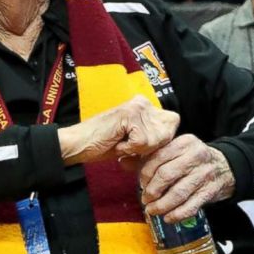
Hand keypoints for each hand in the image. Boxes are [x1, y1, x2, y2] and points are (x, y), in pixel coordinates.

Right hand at [58, 95, 178, 164]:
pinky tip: (116, 145)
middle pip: (168, 132)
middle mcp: (143, 102)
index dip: (160, 141)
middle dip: (152, 147)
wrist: (78, 144)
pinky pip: (143, 144)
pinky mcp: (129, 116)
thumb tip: (175, 145)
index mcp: (145, 105)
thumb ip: (153, 138)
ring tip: (120, 146)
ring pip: (156, 140)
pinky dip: (129, 151)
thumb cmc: (103, 144)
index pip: (172, 123)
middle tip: (130, 148)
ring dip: (138, 151)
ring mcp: (137, 107)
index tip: (140, 147)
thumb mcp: (134, 141)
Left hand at [137, 134, 235, 223]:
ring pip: (178, 193)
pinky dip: (177, 214)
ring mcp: (204, 174)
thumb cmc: (191, 161)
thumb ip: (148, 157)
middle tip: (145, 200)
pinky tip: (168, 218)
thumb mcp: (173, 152)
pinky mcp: (210, 191)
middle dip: (152, 191)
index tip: (141, 184)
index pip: (158, 158)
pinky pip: (191, 206)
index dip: (145, 174)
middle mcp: (196, 156)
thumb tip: (122, 162)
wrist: (224, 167)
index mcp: (183, 143)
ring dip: (162, 206)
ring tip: (152, 210)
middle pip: (167, 175)